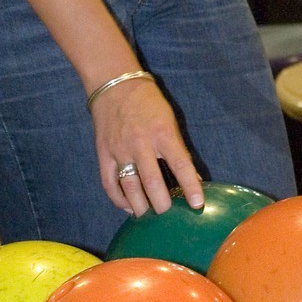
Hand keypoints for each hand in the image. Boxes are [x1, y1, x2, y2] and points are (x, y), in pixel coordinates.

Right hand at [91, 77, 204, 215]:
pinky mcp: (103, 154)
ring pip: (130, 187)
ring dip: (141, 206)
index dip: (191, 186)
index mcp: (162, 133)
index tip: (198, 204)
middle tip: (169, 214)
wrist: (115, 85)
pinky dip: (119, 200)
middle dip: (162, 204)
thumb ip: (178, 148)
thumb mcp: (170, 120)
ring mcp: (119, 150)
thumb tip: (191, 176)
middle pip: (152, 182)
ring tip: (150, 215)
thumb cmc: (149, 102)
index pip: (181, 165)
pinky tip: (129, 207)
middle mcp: (140, 143)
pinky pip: (109, 184)